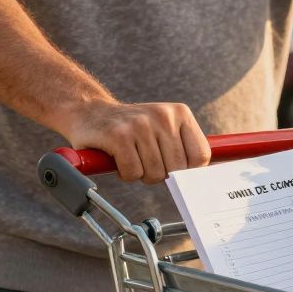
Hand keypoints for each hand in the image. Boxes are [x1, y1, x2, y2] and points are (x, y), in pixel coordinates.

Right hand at [60, 100, 211, 182]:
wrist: (88, 112)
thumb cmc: (132, 129)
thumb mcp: (164, 129)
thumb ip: (184, 148)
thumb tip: (204, 180)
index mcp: (180, 113)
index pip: (201, 156)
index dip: (188, 171)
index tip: (173, 168)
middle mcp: (163, 116)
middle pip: (177, 169)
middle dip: (161, 174)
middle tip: (145, 161)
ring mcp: (140, 125)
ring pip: (155, 173)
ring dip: (141, 174)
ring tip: (131, 157)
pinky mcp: (118, 136)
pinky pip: (133, 173)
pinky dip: (125, 174)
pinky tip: (118, 159)